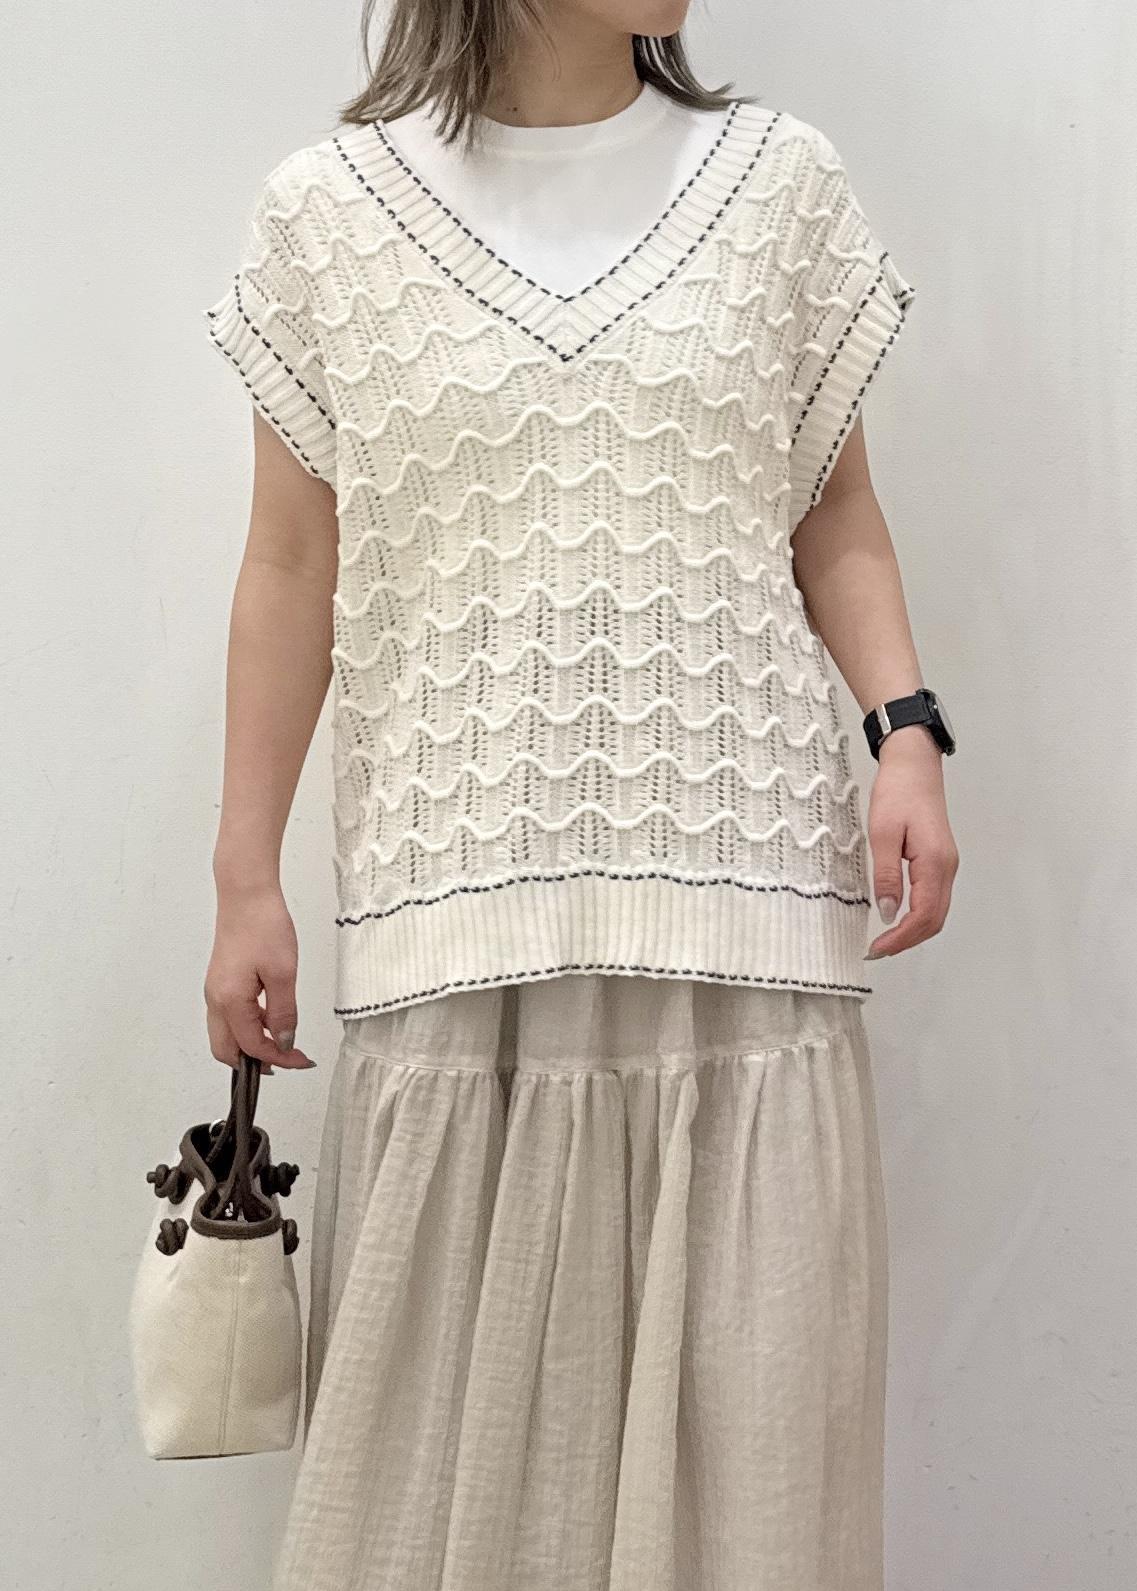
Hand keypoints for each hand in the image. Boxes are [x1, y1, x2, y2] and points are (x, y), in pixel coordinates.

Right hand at [203, 881, 315, 1072]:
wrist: (247, 895)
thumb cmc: (263, 926)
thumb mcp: (283, 974)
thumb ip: (284, 1014)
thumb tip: (284, 1043)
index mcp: (229, 1001)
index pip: (252, 1047)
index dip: (279, 1059)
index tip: (301, 1060)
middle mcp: (215, 1000)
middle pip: (227, 1050)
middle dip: (256, 1062)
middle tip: (288, 1061)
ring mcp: (215, 991)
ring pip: (226, 1036)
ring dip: (251, 1046)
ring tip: (282, 1043)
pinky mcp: (220, 982)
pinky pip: (229, 1018)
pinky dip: (247, 1028)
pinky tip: (270, 1020)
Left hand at [864, 727, 958, 958]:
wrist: (914, 764)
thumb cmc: (898, 791)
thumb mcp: (882, 833)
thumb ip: (886, 875)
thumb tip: (887, 912)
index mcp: (935, 863)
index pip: (923, 916)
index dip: (900, 938)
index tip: (876, 948)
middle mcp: (947, 868)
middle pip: (934, 920)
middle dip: (907, 941)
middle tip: (877, 950)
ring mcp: (946, 864)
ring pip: (936, 911)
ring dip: (912, 930)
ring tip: (884, 939)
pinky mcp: (940, 860)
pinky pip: (933, 897)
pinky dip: (917, 915)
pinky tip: (896, 916)